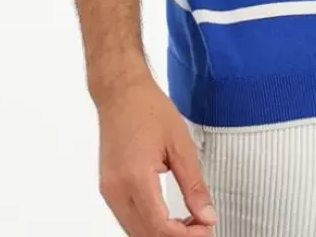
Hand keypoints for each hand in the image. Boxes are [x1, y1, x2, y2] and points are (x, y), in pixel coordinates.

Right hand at [95, 71, 217, 234]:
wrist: (120, 92)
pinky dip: (149, 225)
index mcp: (136, 178)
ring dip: (162, 233)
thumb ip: (194, 185)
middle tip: (201, 228)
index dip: (186, 236)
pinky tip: (169, 218)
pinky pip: (127, 219)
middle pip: (146, 235)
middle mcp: (117, 190)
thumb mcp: (181, 144)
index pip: (160, 227)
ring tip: (189, 224)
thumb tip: (207, 215)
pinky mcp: (108, 188)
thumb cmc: (148, 108)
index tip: (206, 229)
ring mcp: (109, 191)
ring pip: (134, 231)